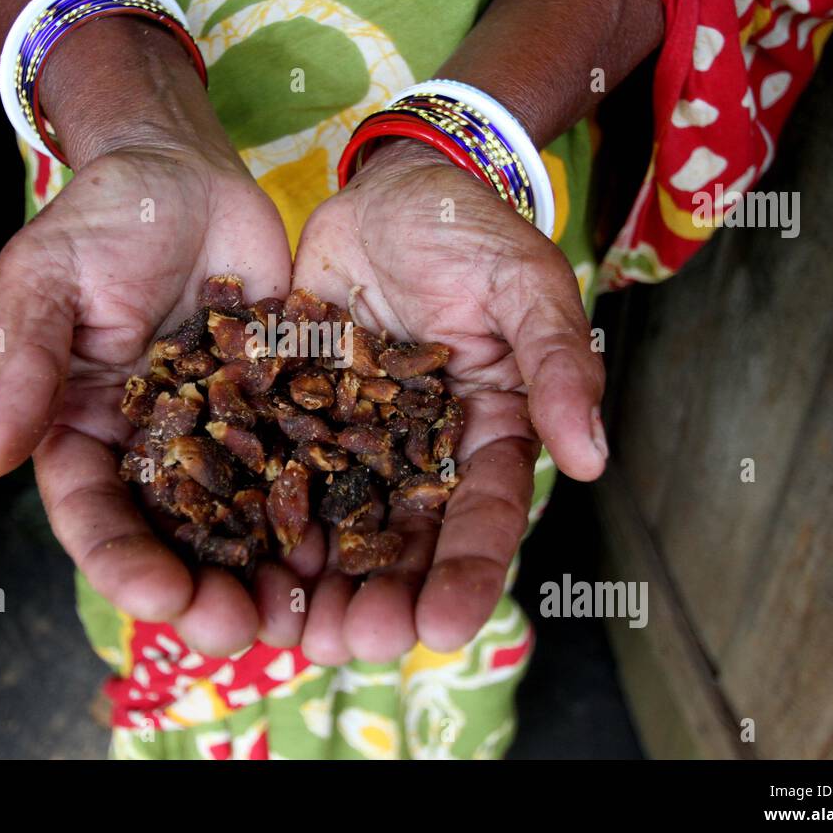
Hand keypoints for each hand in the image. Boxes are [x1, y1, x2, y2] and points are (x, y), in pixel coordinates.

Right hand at [0, 21, 296, 656]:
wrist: (182, 170)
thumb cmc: (99, 220)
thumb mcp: (46, 284)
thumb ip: (24, 369)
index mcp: (85, 433)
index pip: (93, 515)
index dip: (121, 563)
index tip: (155, 599)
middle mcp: (156, 448)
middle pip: (174, 538)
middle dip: (203, 590)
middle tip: (239, 629)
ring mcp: (226, 432)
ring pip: (246, 517)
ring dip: (270, 570)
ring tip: (302, 614)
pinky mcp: (284, 405)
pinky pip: (307, 460)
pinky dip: (327, 503)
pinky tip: (355, 540)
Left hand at [291, 138, 607, 663]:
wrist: (392, 186)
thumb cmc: (472, 231)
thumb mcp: (526, 286)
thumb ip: (558, 364)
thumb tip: (593, 458)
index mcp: (486, 431)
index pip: (485, 516)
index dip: (468, 574)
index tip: (444, 628)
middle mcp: (422, 450)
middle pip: (407, 540)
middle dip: (383, 598)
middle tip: (352, 646)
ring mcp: (357, 435)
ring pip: (339, 522)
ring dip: (319, 581)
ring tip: (293, 632)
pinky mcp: (300, 410)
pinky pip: (281, 468)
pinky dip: (263, 515)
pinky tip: (239, 557)